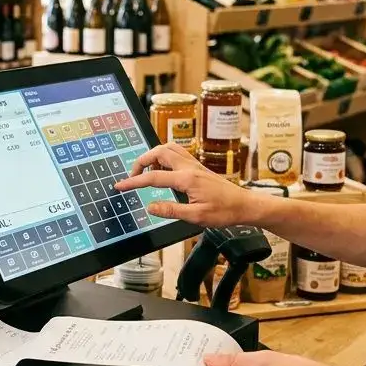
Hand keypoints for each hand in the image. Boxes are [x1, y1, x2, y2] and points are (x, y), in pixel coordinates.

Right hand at [114, 142, 258, 227]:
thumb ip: (171, 211)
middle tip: (133, 176)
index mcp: (187, 179)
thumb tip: (150, 207)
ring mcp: (195, 165)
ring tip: (147, 173)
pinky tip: (163, 171)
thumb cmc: (224, 212)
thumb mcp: (196, 217)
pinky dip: (164, 157)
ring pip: (168, 148)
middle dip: (141, 161)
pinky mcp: (198, 167)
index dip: (134, 182)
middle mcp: (190, 167)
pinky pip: (177, 153)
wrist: (245, 205)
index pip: (153, 177)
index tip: (120, 186)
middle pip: (159, 152)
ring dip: (153, 156)